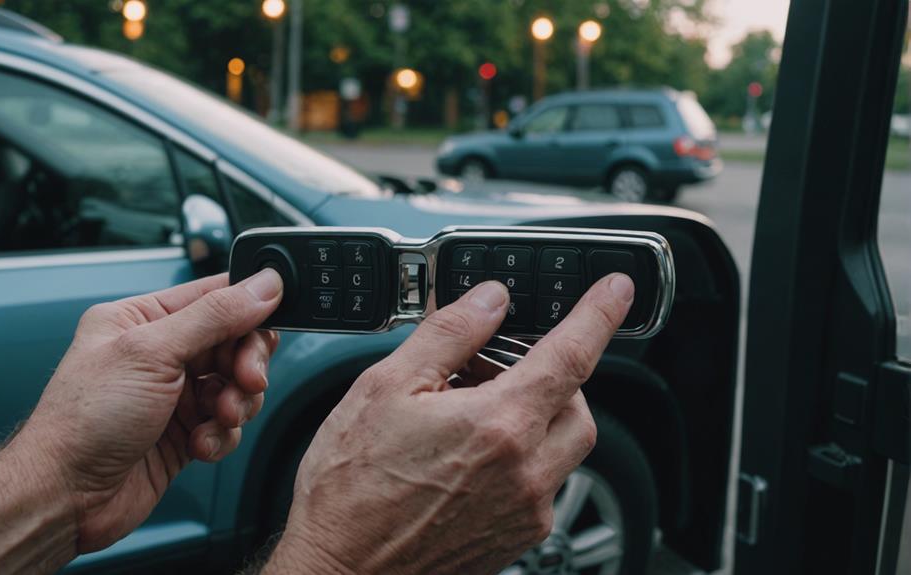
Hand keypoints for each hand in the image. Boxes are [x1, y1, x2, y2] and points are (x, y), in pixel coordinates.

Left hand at [16, 269, 282, 552]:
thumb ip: (214, 316)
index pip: (215, 296)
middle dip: (246, 364)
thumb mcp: (152, 353)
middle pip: (234, 342)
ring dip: (236, 404)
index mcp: (143, 318)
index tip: (271, 326)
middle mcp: (160, 353)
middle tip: (247, 380)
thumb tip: (262, 286)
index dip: (249, 309)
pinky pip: (227, 424)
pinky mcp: (185, 432)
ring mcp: (173, 394)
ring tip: (217, 419)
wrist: (66, 497)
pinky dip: (222, 436)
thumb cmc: (82, 422)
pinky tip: (200, 445)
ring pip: (237, 385)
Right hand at [265, 274, 633, 573]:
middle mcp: (524, 474)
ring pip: (564, 448)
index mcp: (497, 427)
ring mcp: (524, 513)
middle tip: (499, 367)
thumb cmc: (351, 492)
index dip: (599, 314)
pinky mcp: (515, 541)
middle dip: (553, 376)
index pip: (571, 355)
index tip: (616, 290)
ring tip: (476, 414)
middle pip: (577, 406)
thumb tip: (488, 301)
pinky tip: (470, 457)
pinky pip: (543, 486)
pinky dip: (522, 459)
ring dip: (539, 418)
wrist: (342, 572)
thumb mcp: (384, 388)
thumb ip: (447, 335)